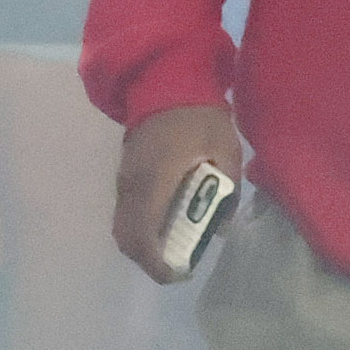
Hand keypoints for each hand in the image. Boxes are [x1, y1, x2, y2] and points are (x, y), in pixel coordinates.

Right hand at [111, 104, 244, 275]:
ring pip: (122, 224)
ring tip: (175, 244)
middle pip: (126, 237)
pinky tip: (167, 220)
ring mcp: (124, 176)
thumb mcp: (226, 150)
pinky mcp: (125, 169)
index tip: (177, 273)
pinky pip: (125, 209)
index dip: (157, 263)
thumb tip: (222, 225)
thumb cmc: (199, 114)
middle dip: (148, 258)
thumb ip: (227, 190)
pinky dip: (141, 224)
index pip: (143, 236)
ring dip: (143, 241)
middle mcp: (131, 184)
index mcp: (155, 181)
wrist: (165, 76)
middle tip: (177, 264)